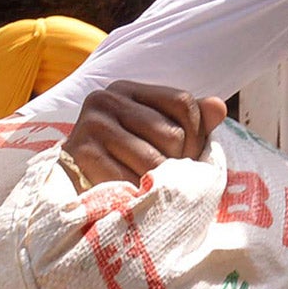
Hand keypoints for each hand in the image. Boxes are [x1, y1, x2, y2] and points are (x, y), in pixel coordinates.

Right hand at [64, 82, 226, 186]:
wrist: (68, 185)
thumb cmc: (121, 159)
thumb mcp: (155, 135)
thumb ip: (190, 121)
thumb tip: (219, 106)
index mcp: (127, 89)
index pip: (183, 103)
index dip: (198, 134)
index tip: (189, 158)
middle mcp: (106, 99)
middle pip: (172, 135)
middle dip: (179, 165)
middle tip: (171, 182)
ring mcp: (91, 125)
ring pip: (155, 161)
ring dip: (161, 185)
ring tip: (155, 192)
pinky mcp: (80, 154)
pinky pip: (129, 180)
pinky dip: (139, 196)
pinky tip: (136, 199)